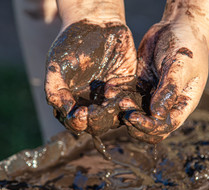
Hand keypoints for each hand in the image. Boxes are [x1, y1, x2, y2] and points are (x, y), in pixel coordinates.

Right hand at [45, 20, 136, 135]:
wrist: (97, 24)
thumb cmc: (73, 45)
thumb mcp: (57, 66)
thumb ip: (56, 91)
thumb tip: (67, 114)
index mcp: (74, 102)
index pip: (76, 123)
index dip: (78, 122)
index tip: (80, 113)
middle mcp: (92, 104)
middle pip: (96, 125)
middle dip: (96, 120)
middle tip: (95, 111)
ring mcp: (110, 98)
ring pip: (115, 117)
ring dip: (113, 113)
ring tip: (111, 102)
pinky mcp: (127, 89)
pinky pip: (130, 102)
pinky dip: (127, 102)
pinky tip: (121, 94)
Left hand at [122, 22, 208, 143]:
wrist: (177, 26)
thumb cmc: (186, 45)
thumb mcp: (179, 67)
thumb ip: (168, 91)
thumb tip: (157, 116)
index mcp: (182, 103)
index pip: (166, 125)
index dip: (149, 126)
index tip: (133, 117)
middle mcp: (167, 103)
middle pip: (150, 125)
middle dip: (135, 123)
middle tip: (123, 113)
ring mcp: (152, 94)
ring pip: (137, 111)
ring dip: (124, 109)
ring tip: (113, 98)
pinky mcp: (141, 85)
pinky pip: (128, 93)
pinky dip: (119, 93)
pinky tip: (110, 88)